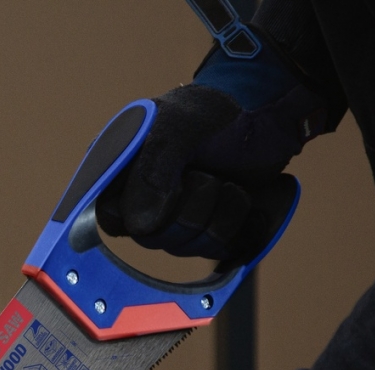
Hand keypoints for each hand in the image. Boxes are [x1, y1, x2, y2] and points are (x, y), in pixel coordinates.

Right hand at [97, 26, 329, 261]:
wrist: (263, 114)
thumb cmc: (213, 113)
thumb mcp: (178, 126)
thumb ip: (153, 170)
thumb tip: (140, 226)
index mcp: (121, 175)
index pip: (111, 218)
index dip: (141, 210)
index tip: (175, 183)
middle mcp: (142, 202)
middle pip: (152, 238)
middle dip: (191, 207)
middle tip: (207, 174)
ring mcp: (174, 220)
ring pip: (185, 246)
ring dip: (217, 212)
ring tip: (226, 180)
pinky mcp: (206, 233)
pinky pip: (215, 251)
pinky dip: (236, 224)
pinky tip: (240, 197)